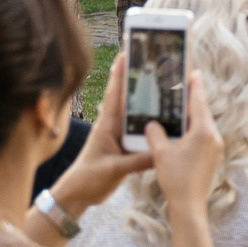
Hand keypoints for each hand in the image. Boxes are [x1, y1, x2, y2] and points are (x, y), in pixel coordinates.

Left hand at [47, 55, 155, 217]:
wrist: (79, 195)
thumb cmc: (89, 178)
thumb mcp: (114, 168)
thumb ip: (138, 160)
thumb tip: (162, 151)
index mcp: (107, 125)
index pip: (115, 94)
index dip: (120, 73)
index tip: (126, 52)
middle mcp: (114, 127)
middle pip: (129, 99)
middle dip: (140, 81)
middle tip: (154, 64)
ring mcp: (120, 137)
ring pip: (138, 115)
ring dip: (150, 103)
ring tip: (167, 88)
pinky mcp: (127, 149)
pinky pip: (142, 133)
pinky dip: (153, 127)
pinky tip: (167, 123)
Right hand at [147, 70, 225, 217]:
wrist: (189, 205)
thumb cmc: (175, 178)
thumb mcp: (161, 153)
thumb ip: (155, 134)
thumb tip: (152, 123)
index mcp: (203, 131)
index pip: (198, 102)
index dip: (195, 86)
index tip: (193, 72)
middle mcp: (213, 136)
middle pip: (202, 111)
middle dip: (192, 99)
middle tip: (183, 85)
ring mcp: (215, 147)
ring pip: (203, 124)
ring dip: (192, 114)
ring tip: (180, 104)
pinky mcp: (213, 156)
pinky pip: (204, 135)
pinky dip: (194, 127)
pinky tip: (182, 128)